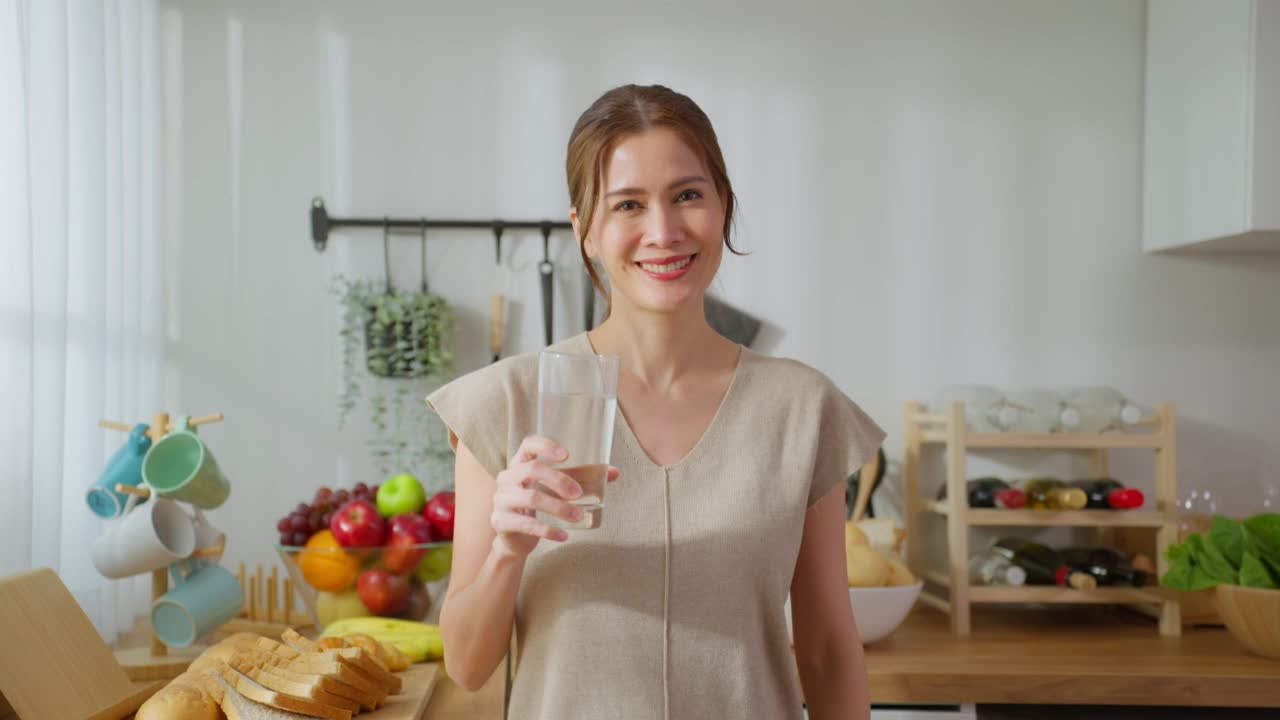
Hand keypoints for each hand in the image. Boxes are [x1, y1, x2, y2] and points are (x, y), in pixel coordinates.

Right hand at [490, 436, 619, 557]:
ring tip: (578, 516)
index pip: (528, 444)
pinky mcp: (500, 521)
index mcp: (520, 463)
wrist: (515, 537)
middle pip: (532, 470)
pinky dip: (547, 530)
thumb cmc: (539, 504)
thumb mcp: (556, 489)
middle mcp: (507, 477)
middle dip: (559, 480)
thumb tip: (615, 473)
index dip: (546, 446)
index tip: (567, 456)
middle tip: (578, 494)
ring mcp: (501, 499)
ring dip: (558, 508)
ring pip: (531, 498)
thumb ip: (582, 479)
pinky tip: (563, 536)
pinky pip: (526, 524)